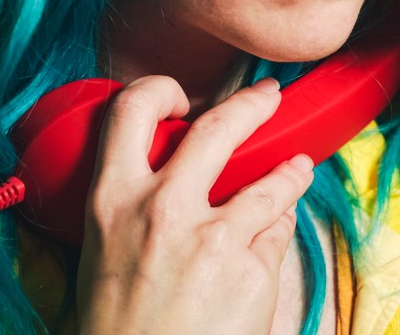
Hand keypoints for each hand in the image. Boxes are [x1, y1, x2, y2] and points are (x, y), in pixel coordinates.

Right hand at [76, 76, 313, 333]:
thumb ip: (128, 211)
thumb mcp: (100, 257)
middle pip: (219, 127)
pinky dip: (282, 223)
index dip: (159, 90)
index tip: (179, 96)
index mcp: (112, 202)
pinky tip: (284, 220)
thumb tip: (164, 183)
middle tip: (268, 96)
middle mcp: (162, 210)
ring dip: (290, 170)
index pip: (131, 111)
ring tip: (299, 167)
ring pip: (270, 181)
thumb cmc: (114, 330)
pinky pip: (277, 230)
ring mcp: (212, 238)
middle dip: (251, 104)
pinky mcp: (251, 269)